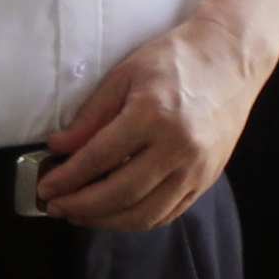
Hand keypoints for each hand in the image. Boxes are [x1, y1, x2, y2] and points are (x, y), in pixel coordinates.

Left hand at [35, 19, 261, 232]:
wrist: (231, 58)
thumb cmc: (176, 59)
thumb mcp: (125, 74)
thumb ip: (91, 115)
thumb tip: (59, 148)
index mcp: (153, 115)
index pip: (99, 158)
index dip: (68, 178)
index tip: (46, 187)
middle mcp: (178, 147)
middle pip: (120, 193)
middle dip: (81, 206)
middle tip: (56, 207)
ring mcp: (197, 168)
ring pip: (144, 214)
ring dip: (106, 221)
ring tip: (81, 215)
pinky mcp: (208, 179)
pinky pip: (168, 214)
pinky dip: (137, 220)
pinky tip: (116, 214)